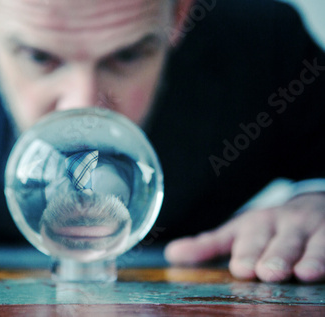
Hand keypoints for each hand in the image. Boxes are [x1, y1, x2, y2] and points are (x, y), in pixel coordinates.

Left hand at [164, 193, 324, 282]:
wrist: (314, 207)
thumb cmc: (269, 228)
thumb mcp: (239, 233)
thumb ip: (208, 246)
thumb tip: (172, 255)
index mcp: (260, 225)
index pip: (253, 240)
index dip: (247, 254)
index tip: (241, 268)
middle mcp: (290, 226)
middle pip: (283, 243)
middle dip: (276, 256)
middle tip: (268, 272)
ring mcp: (319, 232)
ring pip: (318, 245)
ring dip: (313, 258)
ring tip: (305, 273)